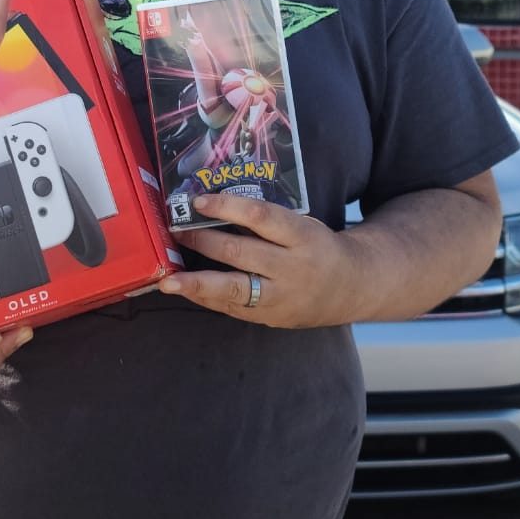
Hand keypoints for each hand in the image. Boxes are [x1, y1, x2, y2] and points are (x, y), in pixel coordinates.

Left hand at [157, 192, 360, 327]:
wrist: (351, 287)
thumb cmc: (317, 247)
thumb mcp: (302, 226)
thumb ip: (266, 222)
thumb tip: (211, 209)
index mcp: (303, 236)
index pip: (261, 217)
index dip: (227, 207)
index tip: (198, 201)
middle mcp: (292, 267)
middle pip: (240, 253)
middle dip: (202, 242)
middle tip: (175, 232)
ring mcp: (281, 296)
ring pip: (233, 288)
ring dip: (196, 282)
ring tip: (168, 280)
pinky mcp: (270, 317)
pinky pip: (232, 307)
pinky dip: (206, 297)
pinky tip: (185, 289)